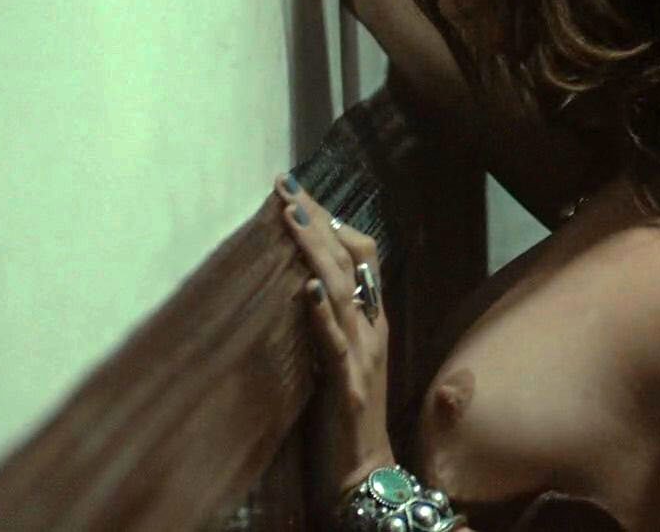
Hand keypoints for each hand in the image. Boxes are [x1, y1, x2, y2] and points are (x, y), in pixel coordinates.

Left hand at [275, 173, 397, 513]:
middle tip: (286, 186)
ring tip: (291, 216)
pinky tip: (307, 287)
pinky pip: (335, 342)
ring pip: (344, 289)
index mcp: (373, 322)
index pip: (363, 254)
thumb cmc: (346, 420)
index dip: (333, 221)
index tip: (299, 192)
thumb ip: (333, 323)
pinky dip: (322, 312)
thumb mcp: (343, 359)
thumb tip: (307, 282)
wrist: (363, 474)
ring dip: (315, 250)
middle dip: (318, 220)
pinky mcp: (345, 385)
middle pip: (352, 260)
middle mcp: (373, 330)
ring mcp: (363, 355)